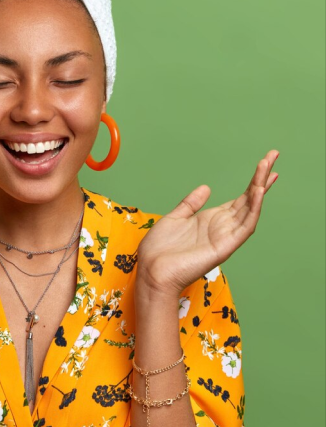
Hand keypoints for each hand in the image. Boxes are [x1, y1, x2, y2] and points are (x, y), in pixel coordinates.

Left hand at [136, 149, 278, 299]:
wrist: (151, 271)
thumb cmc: (159, 250)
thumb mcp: (174, 218)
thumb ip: (190, 204)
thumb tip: (206, 188)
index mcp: (210, 220)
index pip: (239, 198)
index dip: (252, 182)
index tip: (265, 164)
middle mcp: (222, 226)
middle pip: (248, 199)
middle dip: (261, 178)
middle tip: (274, 155)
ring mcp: (225, 236)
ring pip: (250, 209)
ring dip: (259, 188)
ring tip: (267, 168)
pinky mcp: (225, 246)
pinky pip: (245, 226)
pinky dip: (253, 209)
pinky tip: (257, 192)